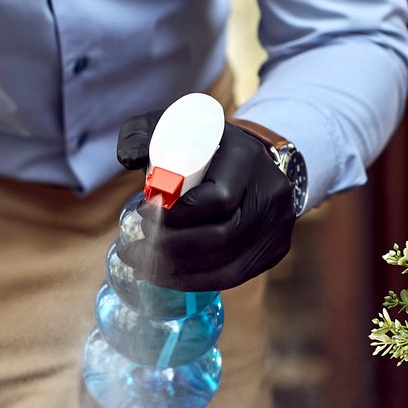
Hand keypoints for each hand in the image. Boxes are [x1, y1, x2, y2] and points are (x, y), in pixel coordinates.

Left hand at [115, 112, 295, 291]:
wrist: (246, 161)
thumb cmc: (199, 145)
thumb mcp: (169, 126)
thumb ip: (141, 133)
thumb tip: (128, 159)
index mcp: (248, 156)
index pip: (217, 198)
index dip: (176, 214)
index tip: (142, 212)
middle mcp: (272, 190)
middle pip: (221, 236)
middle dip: (170, 246)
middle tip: (137, 244)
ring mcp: (279, 223)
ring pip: (226, 264)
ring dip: (177, 271)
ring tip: (141, 263)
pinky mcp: (275, 248)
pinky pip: (234, 276)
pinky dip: (195, 281)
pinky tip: (166, 276)